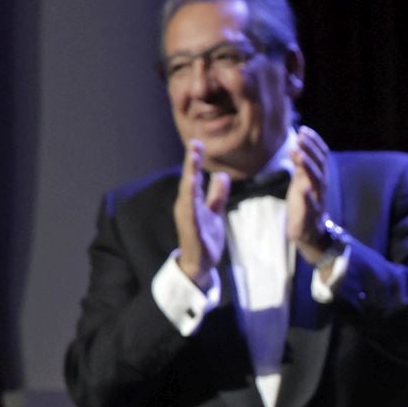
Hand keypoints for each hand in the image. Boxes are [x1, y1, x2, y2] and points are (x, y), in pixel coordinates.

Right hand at [173, 140, 228, 283]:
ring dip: (190, 176)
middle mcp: (187, 206)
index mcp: (192, 201)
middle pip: (189, 180)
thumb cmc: (205, 237)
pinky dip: (191, 199)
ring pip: (188, 193)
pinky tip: (192, 188)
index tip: (197, 142)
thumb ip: (216, 195)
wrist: (201, 263)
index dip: (195, 160)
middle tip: (194, 144)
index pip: (194, 177)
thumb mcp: (215, 212)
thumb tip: (221, 175)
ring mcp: (187, 217)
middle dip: (191, 162)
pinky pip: (191, 212)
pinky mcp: (191, 229)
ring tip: (193, 160)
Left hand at [286, 125, 335, 264]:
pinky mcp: (310, 215)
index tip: (304, 130)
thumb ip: (300, 165)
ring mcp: (317, 200)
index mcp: (319, 177)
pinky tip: (302, 188)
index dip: (314, 142)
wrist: (309, 231)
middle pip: (320, 165)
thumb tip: (296, 145)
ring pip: (317, 181)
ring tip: (299, 154)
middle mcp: (321, 187)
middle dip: (311, 150)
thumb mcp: (301, 181)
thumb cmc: (304, 203)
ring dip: (309, 166)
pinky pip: (311, 205)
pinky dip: (308, 197)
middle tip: (301, 137)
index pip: (321, 156)